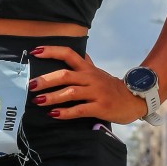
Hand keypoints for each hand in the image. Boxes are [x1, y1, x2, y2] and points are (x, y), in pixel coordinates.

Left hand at [29, 46, 147, 123]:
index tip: (34, 51)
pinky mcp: (100, 108)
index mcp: (88, 69)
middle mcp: (91, 78)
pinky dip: (65, 112)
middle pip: (65, 74)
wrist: (135, 99)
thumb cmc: (112, 87)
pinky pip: (80, 110)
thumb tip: (77, 51)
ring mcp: (96, 93)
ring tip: (38, 101)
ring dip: (52, 97)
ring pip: (70, 92)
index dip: (51, 51)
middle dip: (46, 79)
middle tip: (31, 85)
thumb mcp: (98, 72)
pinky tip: (54, 114)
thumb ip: (86, 63)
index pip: (68, 54)